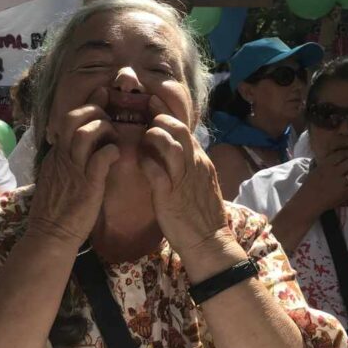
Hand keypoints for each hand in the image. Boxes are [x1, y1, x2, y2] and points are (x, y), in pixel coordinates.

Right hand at [30, 88, 119, 249]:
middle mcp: (62, 157)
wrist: (50, 235)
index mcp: (56, 154)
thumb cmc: (56, 210)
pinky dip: (111, 151)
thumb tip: (73, 147)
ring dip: (104, 129)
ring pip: (86, 133)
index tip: (102, 95)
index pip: (67, 119)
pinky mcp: (87, 185)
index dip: (87, 105)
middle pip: (74, 118)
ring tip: (113, 138)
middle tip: (108, 121)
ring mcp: (74, 170)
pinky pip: (100, 158)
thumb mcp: (56, 178)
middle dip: (95, 112)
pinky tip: (116, 155)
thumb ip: (64, 160)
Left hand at [139, 96, 225, 255]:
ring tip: (143, 140)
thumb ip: (189, 165)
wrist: (209, 242)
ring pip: (169, 145)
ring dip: (152, 138)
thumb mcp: (201, 183)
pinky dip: (144, 161)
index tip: (152, 106)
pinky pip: (155, 171)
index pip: (186, 129)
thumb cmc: (201, 215)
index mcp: (201, 162)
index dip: (167, 116)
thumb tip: (175, 150)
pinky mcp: (170, 196)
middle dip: (159, 120)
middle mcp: (194, 166)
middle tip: (145, 122)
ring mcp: (183, 180)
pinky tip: (139, 161)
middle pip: (178, 129)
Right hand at [297, 148, 347, 211]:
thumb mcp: (315, 170)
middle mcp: (334, 171)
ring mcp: (340, 182)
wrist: (308, 201)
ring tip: (347, 180)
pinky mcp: (344, 192)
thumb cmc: (309, 187)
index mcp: (325, 165)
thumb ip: (325, 164)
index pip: (341, 154)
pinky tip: (347, 189)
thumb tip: (334, 159)